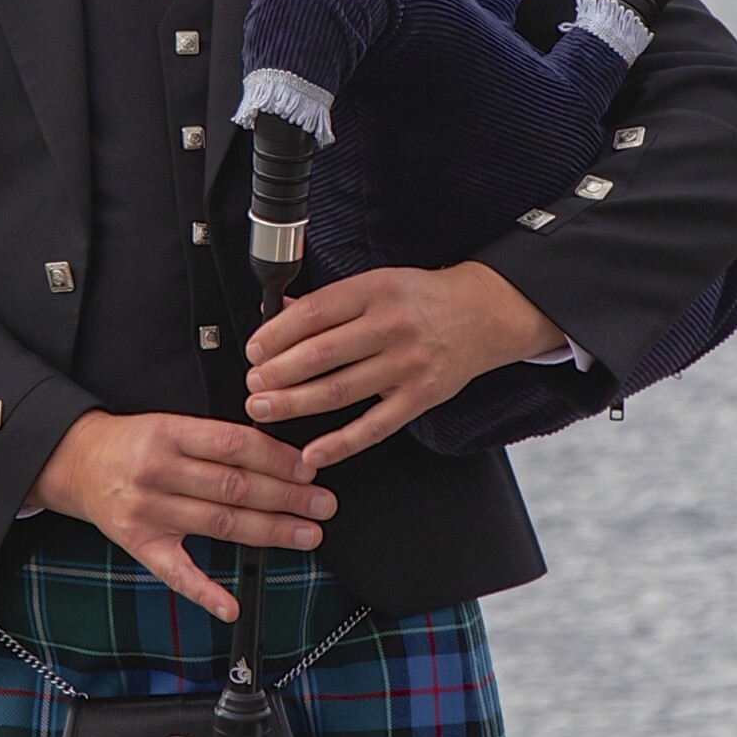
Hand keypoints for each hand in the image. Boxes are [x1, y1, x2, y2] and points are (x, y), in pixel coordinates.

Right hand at [29, 410, 333, 621]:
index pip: (234, 445)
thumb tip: (281, 455)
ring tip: (306, 534)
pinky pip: (176, 573)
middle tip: (323, 505)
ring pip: (218, 524)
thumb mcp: (172, 425)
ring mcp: (147, 511)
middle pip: (233, 487)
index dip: (276, 458)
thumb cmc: (135, 443)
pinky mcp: (138, 544)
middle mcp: (157, 471)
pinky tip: (233, 604)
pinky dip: (206, 592)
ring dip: (269, 531)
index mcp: (169, 433)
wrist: (76, 462)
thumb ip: (218, 440)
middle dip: (286, 497)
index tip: (309, 469)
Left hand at [245, 262, 561, 467]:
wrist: (484, 313)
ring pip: (340, 390)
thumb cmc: (423, 298)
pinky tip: (313, 453)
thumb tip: (276, 313)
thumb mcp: (377, 283)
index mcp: (375, 290)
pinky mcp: (420, 397)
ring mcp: (407, 364)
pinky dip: (340, 444)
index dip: (276, 334)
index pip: (313, 313)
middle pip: (320, 354)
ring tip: (264, 409)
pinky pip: (374, 427)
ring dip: (294, 404)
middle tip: (252, 384)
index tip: (254, 349)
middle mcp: (391, 326)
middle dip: (276, 373)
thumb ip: (330, 301)